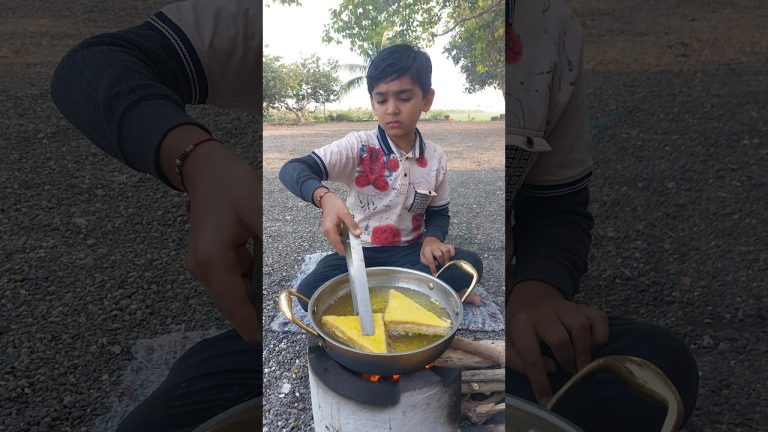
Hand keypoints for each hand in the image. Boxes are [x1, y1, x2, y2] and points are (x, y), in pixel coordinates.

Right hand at [160, 126, 261, 343]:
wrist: (206, 170)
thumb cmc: (233, 186)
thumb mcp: (258, 210)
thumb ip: (267, 242)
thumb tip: (278, 271)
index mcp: (213, 261)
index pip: (234, 305)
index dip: (250, 325)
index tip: (264, 344)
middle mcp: (201, 269)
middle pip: (231, 302)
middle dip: (254, 310)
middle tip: (282, 315)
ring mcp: (200, 265)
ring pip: (231, 291)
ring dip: (251, 291)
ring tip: (273, 282)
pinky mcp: (204, 260)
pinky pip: (229, 279)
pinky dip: (245, 278)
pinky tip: (257, 259)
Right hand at [315, 189, 360, 254]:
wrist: (327, 200)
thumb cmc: (336, 206)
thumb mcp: (345, 214)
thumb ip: (351, 224)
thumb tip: (358, 234)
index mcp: (330, 230)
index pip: (337, 244)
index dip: (344, 250)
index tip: (351, 255)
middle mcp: (326, 233)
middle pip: (336, 244)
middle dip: (345, 246)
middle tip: (355, 248)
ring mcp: (326, 232)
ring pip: (336, 240)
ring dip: (344, 242)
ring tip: (353, 241)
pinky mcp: (328, 230)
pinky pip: (336, 236)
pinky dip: (342, 237)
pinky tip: (348, 235)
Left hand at [419, 236, 454, 274]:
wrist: (430, 240)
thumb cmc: (426, 251)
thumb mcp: (422, 256)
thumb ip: (426, 262)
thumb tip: (436, 265)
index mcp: (427, 250)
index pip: (430, 261)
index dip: (433, 268)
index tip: (435, 274)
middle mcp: (434, 247)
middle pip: (440, 255)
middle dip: (441, 262)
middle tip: (442, 266)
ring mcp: (441, 245)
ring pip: (446, 251)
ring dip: (447, 258)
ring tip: (446, 262)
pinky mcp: (447, 244)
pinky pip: (451, 248)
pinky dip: (452, 252)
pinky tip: (451, 256)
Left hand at [506, 281, 608, 404]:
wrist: (532, 297)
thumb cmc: (522, 327)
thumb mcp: (509, 343)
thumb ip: (519, 362)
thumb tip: (550, 370)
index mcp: (521, 324)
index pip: (531, 358)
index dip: (540, 383)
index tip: (547, 402)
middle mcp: (545, 313)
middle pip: (560, 341)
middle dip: (566, 361)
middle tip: (569, 372)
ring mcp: (566, 307)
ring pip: (581, 327)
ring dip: (583, 351)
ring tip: (580, 362)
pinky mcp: (584, 306)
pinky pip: (599, 320)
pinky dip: (600, 336)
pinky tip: (590, 345)